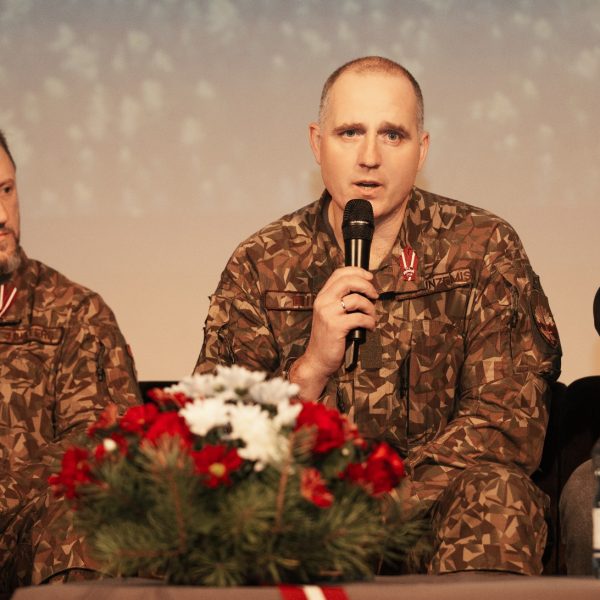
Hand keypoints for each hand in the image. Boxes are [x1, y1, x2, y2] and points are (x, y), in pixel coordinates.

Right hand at [289, 266, 377, 398]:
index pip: (339, 273)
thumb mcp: (330, 314)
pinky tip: (369, 328)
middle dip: (367, 286)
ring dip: (371, 308)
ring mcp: (328, 313)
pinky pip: (360, 318)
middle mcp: (323, 302)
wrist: (317, 359)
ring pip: (357, 299)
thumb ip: (341, 301)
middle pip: (348, 281)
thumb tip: (365, 290)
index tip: (369, 277)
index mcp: (322, 297)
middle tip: (374, 296)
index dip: (357, 271)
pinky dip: (370, 322)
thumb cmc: (328, 338)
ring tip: (371, 317)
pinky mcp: (336, 326)